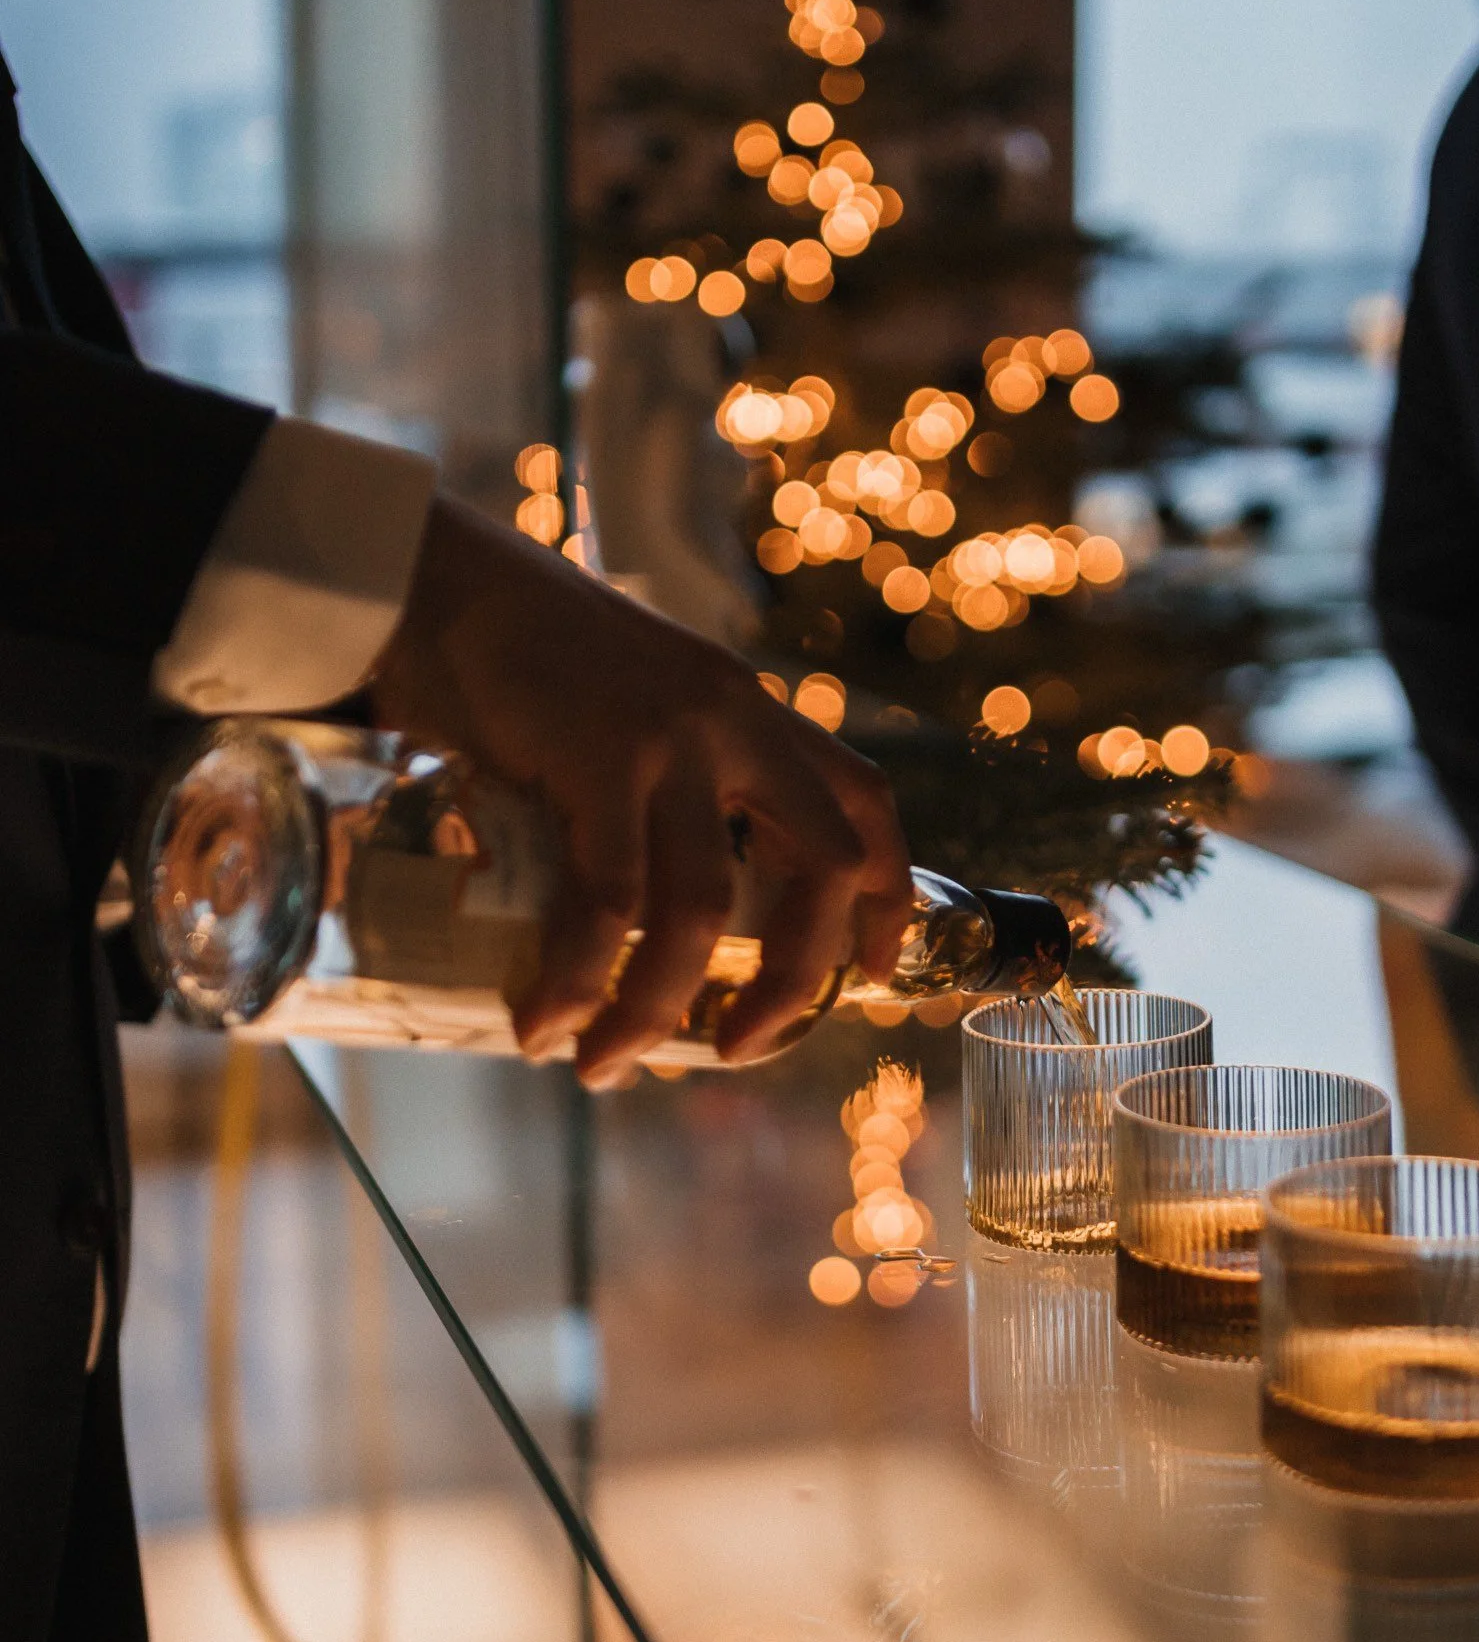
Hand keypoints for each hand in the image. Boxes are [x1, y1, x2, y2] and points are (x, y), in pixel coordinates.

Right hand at [368, 497, 910, 1083]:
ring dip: (656, 1008)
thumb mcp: (623, 700)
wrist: (430, 575)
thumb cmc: (508, 648)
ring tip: (602, 1066)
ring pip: (703, 908)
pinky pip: (610, 899)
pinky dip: (582, 978)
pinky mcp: (601, 754)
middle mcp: (734, 720)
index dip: (885, 897)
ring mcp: (674, 736)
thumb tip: (625, 905)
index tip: (868, 975)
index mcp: (748, 711)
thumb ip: (651, 776)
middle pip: (821, 866)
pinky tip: (546, 1021)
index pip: (862, 804)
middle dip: (795, 979)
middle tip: (736, 1049)